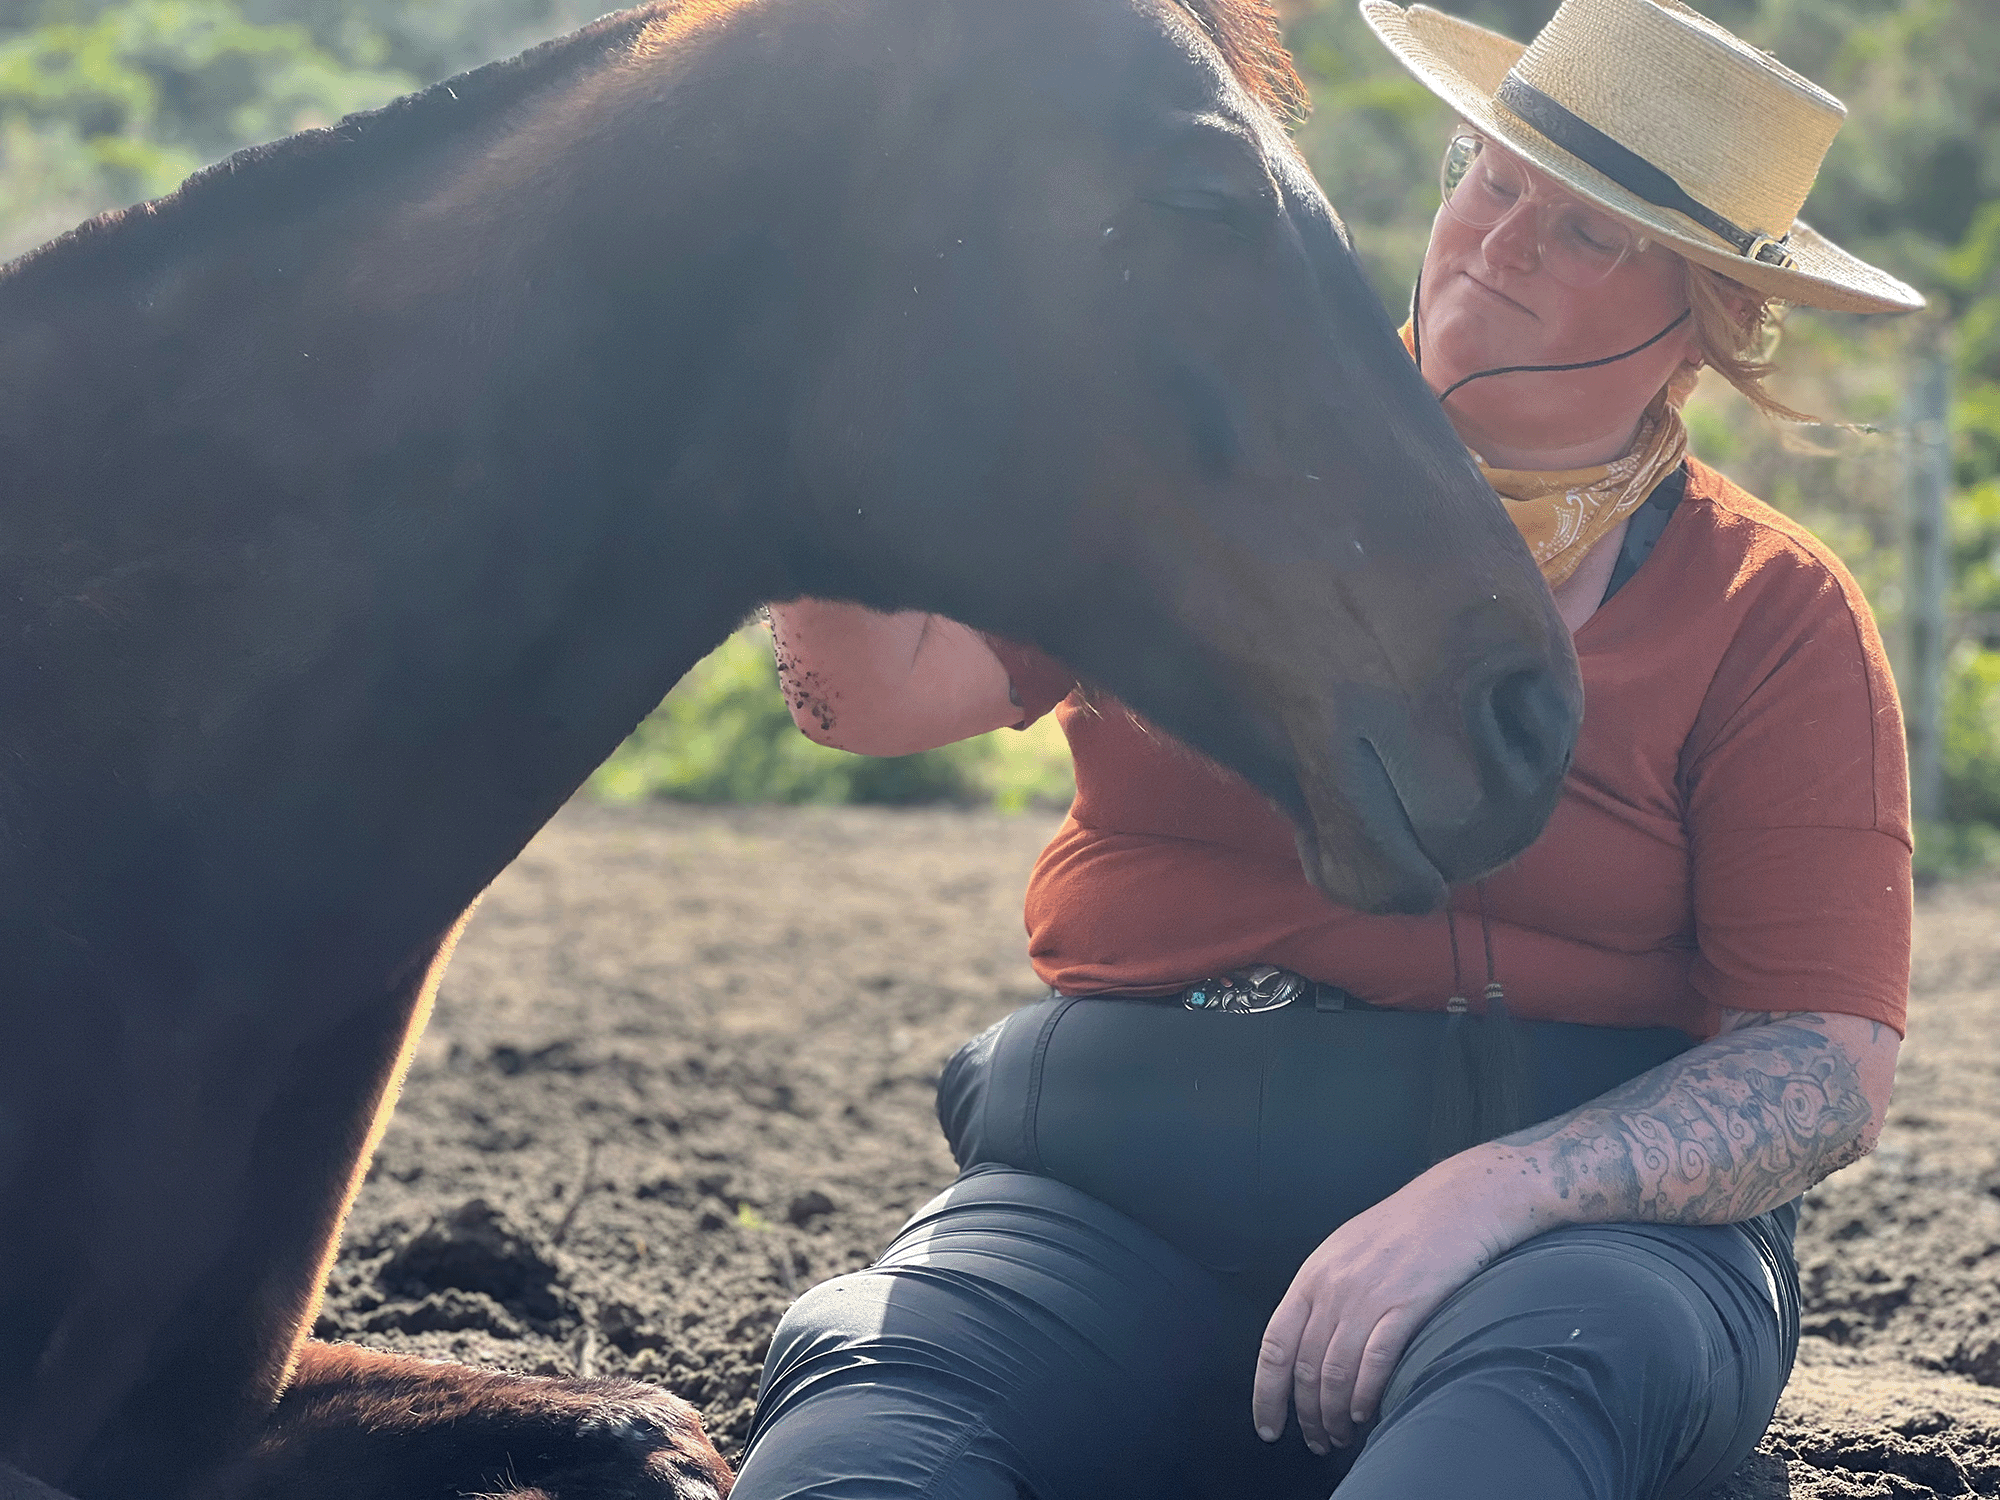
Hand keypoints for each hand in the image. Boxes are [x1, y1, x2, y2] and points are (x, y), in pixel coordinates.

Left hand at [1250, 1158, 1529, 1454]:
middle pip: (1306, 1368)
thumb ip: (1323, 1294)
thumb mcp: (1345, 1252)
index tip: (1268, 1426)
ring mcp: (1370, 1296)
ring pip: (1336, 1372)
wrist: (1457, 1201)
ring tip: (1341, 1435)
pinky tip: (1365, 1414)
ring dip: (1335, 1415)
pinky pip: (1375, 1362)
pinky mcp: (1408, 1305)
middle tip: (1317, 1441)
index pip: (1275, 1345)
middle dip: (1307, 1415)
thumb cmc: (1403, 1229)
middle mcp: (1334, 1287)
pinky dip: (1365, 1395)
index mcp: (1312, 1276)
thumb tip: (1307, 1345)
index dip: (1267, 1393)